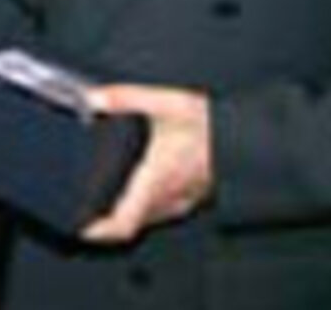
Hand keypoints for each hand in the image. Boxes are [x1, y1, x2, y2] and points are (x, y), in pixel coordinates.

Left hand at [79, 83, 212, 244]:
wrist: (248, 133)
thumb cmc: (214, 123)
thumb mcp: (166, 102)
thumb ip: (126, 98)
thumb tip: (94, 98)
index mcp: (157, 180)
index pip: (123, 222)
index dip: (99, 231)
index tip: (81, 229)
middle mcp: (171, 196)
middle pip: (133, 222)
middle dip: (108, 220)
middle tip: (87, 212)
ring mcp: (186, 198)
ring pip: (151, 217)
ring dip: (130, 212)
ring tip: (109, 200)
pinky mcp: (198, 194)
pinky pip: (166, 209)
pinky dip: (148, 205)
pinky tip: (145, 186)